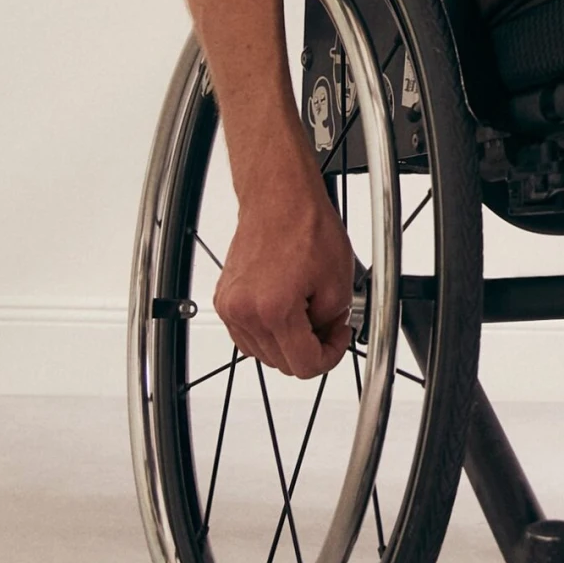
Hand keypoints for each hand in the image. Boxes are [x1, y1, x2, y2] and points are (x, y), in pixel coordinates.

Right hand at [213, 156, 357, 379]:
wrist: (278, 197)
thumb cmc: (305, 225)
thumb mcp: (338, 282)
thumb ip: (332, 322)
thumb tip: (324, 337)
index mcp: (274, 310)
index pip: (304, 366)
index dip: (330, 357)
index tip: (338, 339)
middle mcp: (245, 312)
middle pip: (282, 363)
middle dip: (311, 348)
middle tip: (328, 323)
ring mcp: (230, 307)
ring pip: (264, 353)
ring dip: (289, 341)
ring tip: (308, 310)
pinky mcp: (225, 299)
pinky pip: (248, 334)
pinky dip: (270, 330)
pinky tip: (288, 309)